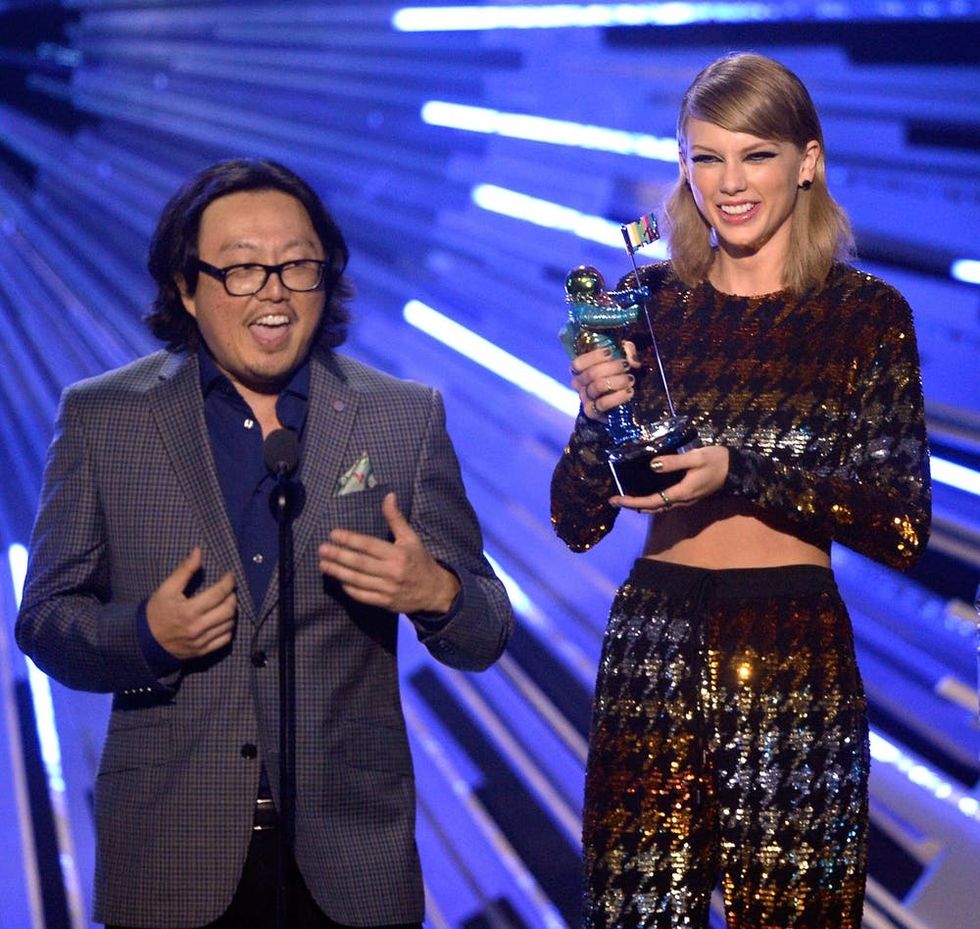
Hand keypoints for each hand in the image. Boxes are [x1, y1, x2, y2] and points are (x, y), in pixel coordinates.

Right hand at [146, 547, 236, 659]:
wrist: (144, 642)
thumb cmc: (156, 612)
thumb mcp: (166, 589)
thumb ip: (184, 570)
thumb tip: (198, 551)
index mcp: (188, 611)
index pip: (219, 593)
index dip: (228, 582)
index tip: (230, 575)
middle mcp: (197, 627)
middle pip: (228, 609)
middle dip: (232, 596)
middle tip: (229, 589)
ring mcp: (201, 641)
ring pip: (229, 624)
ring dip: (232, 611)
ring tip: (226, 602)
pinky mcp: (203, 651)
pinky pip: (225, 639)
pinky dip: (228, 628)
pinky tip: (222, 619)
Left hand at [318, 492, 460, 614]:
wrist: (435, 591)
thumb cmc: (420, 560)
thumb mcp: (411, 538)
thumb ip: (396, 518)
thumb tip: (388, 496)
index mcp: (398, 554)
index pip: (369, 545)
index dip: (350, 540)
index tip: (333, 534)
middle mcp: (392, 572)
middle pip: (360, 564)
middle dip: (339, 556)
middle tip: (322, 549)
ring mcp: (388, 589)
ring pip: (358, 580)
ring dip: (338, 572)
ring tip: (323, 564)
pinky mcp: (385, 603)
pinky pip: (363, 596)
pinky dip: (349, 589)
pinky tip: (339, 581)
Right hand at [570, 342, 640, 420]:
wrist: (620, 401)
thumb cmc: (618, 374)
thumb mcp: (622, 357)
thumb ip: (627, 352)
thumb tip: (632, 360)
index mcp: (581, 370)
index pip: (579, 363)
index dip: (594, 356)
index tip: (610, 352)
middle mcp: (580, 384)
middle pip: (591, 373)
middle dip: (612, 367)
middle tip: (627, 366)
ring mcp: (585, 399)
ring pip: (597, 387)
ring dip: (617, 381)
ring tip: (631, 380)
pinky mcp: (593, 413)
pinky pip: (602, 404)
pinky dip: (617, 397)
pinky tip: (629, 392)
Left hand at [611, 446, 729, 513]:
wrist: (737, 469)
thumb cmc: (717, 461)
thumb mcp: (696, 457)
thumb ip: (674, 462)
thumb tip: (652, 466)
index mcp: (682, 492)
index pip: (652, 501)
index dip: (633, 502)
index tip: (616, 500)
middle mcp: (682, 500)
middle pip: (653, 507)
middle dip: (633, 505)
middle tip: (615, 501)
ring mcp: (685, 500)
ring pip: (659, 506)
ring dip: (641, 504)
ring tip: (626, 498)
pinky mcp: (688, 496)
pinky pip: (666, 502)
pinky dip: (652, 500)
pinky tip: (645, 492)